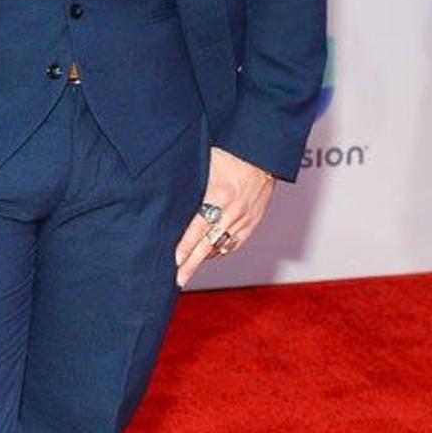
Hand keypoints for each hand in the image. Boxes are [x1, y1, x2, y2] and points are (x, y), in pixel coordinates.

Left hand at [175, 146, 274, 287]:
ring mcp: (245, 218)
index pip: (198, 227)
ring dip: (205, 258)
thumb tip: (169, 195)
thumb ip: (190, 183)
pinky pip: (235, 242)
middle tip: (179, 279)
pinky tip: (210, 253)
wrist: (262, 153)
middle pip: (208, 243)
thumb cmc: (230, 153)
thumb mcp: (206, 163)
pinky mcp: (253, 221)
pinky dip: (221, 249)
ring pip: (222, 245)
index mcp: (219, 195)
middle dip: (192, 263)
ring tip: (188, 269)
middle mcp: (233, 211)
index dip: (186, 245)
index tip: (175, 260)